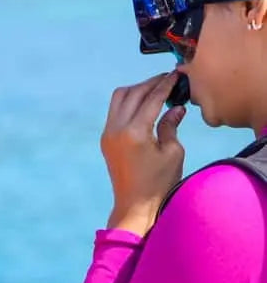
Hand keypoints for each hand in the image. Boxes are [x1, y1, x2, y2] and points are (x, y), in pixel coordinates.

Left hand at [100, 71, 185, 236]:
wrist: (135, 206)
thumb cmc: (160, 183)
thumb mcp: (173, 154)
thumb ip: (171, 126)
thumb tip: (176, 106)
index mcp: (135, 132)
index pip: (151, 99)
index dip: (164, 85)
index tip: (175, 75)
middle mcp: (116, 128)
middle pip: (132, 93)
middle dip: (150, 84)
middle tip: (167, 79)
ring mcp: (108, 132)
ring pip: (119, 98)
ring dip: (136, 90)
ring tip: (155, 88)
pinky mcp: (105, 138)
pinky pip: (115, 110)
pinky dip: (128, 102)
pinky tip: (142, 103)